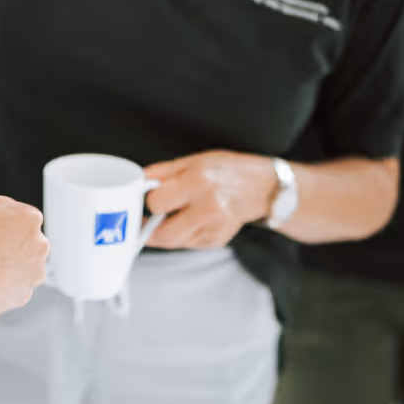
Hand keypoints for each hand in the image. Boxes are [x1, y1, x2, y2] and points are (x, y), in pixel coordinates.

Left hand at [144, 150, 275, 249]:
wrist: (263, 187)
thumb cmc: (229, 171)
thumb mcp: (195, 160)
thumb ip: (163, 172)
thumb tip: (140, 181)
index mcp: (198, 182)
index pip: (156, 202)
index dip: (150, 200)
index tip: (150, 197)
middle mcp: (208, 207)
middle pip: (162, 233)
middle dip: (150, 226)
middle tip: (147, 219)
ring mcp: (214, 227)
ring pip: (173, 242)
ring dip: (162, 233)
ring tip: (166, 218)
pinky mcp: (217, 240)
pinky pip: (187, 243)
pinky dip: (181, 234)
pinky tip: (188, 221)